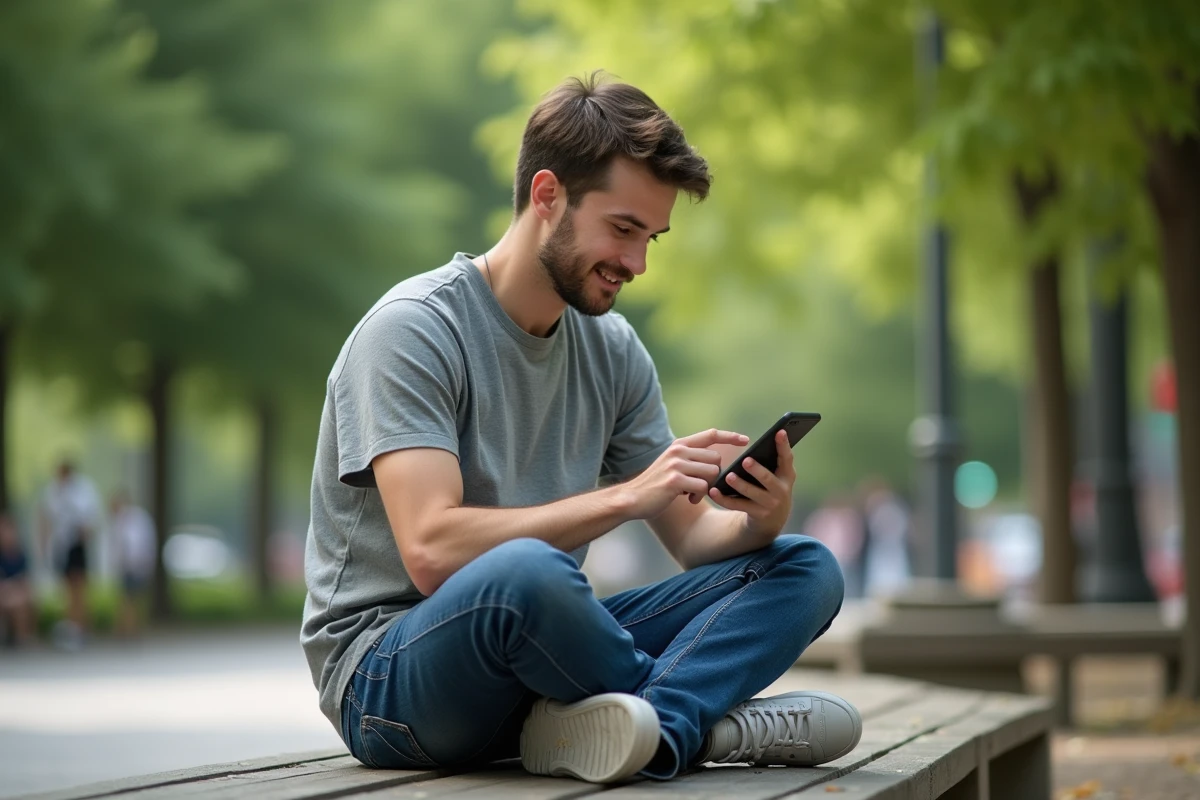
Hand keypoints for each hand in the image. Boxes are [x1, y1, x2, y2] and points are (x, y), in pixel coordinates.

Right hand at [624, 429, 748, 519]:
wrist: (632, 498)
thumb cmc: (656, 485)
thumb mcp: (672, 464)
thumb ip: (691, 459)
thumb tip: (716, 461)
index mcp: (679, 445)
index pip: (711, 434)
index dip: (730, 436)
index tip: (745, 440)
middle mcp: (679, 451)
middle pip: (716, 459)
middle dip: (713, 476)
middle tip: (699, 487)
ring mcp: (676, 464)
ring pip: (712, 473)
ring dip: (707, 487)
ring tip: (692, 493)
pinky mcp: (675, 480)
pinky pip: (703, 487)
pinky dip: (699, 496)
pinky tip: (688, 499)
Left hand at [707, 429, 795, 539]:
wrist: (772, 520)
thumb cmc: (770, 488)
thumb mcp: (776, 476)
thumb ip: (770, 461)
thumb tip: (750, 442)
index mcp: (787, 475)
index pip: (787, 458)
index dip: (784, 445)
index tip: (780, 431)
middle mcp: (782, 490)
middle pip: (768, 479)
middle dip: (757, 470)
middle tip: (745, 460)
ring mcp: (770, 504)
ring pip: (752, 493)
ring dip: (740, 485)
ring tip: (728, 476)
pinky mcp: (757, 515)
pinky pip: (737, 506)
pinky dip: (724, 499)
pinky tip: (713, 491)